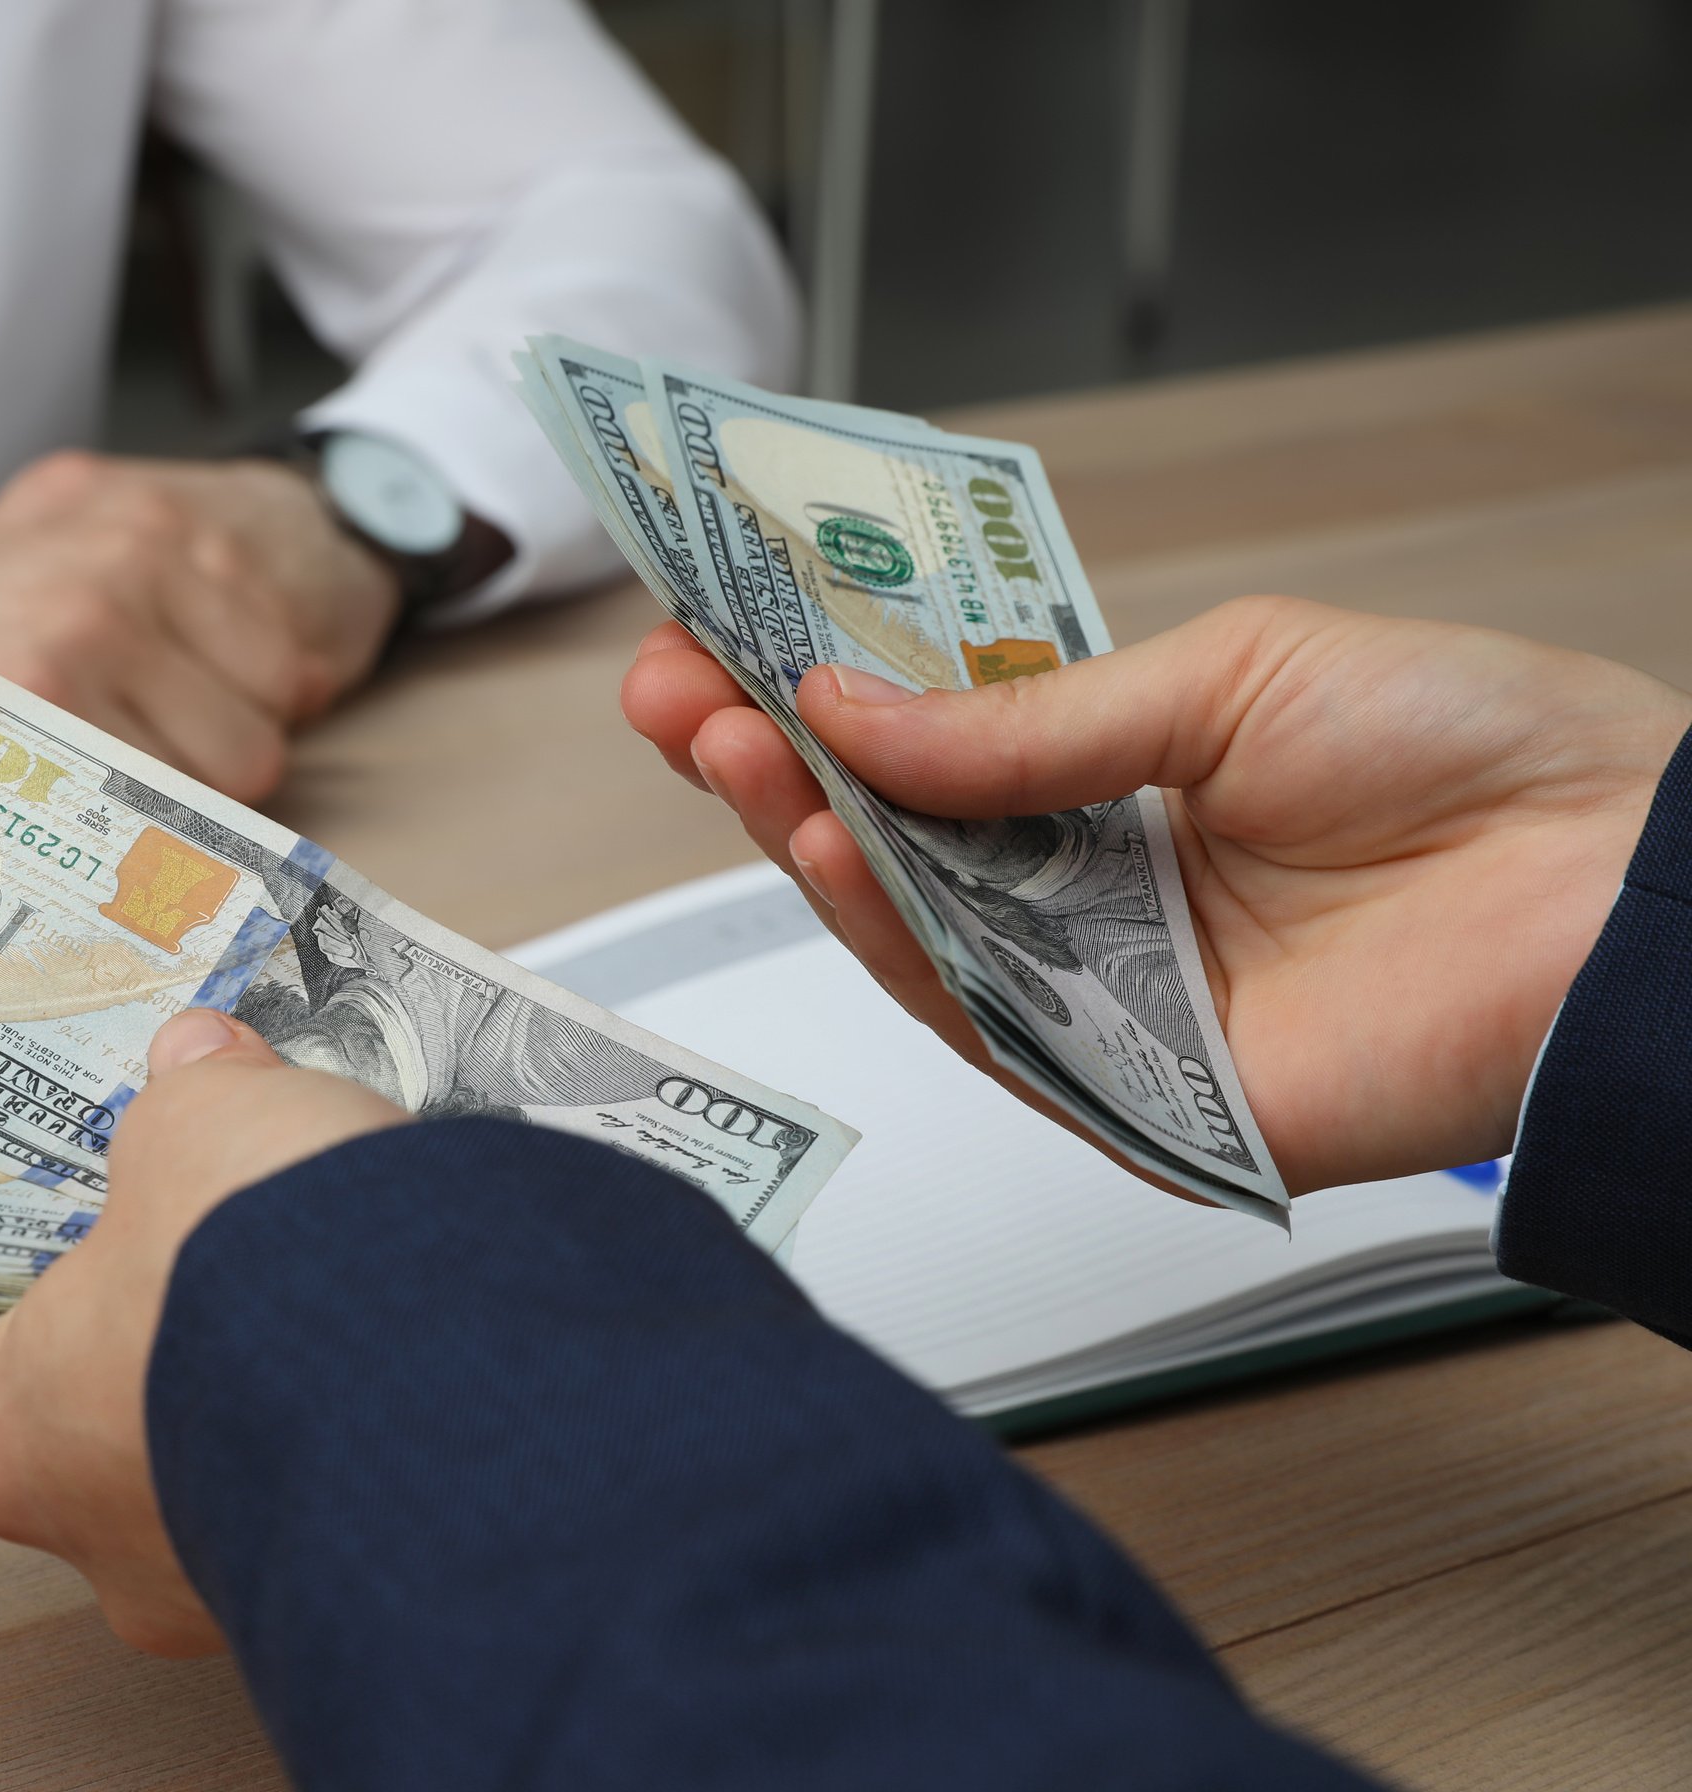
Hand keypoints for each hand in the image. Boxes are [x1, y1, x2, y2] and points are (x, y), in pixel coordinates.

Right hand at [0, 452, 396, 807]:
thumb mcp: (52, 571)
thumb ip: (168, 615)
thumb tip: (305, 685)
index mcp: (145, 528)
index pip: (287, 672)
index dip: (232, 728)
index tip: (162, 744)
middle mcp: (128, 575)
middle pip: (258, 743)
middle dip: (200, 785)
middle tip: (91, 782)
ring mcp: (85, 646)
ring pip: (211, 799)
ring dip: (157, 829)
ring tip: (56, 803)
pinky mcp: (37, 721)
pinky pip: (143, 831)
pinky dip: (118, 863)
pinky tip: (42, 834)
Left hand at [0, 1007, 405, 1654]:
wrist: (443, 1385)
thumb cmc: (257, 1282)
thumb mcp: (198, 1125)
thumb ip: (186, 1096)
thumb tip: (204, 1063)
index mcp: (7, 1436)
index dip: (51, 1237)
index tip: (98, 1185)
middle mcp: (100, 1541)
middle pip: (116, 1385)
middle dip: (176, 1299)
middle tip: (225, 1210)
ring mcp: (221, 1581)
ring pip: (231, 1440)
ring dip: (269, 1358)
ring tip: (330, 1254)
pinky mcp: (339, 1584)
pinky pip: (331, 1473)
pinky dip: (353, 1405)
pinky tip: (391, 1321)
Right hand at [621, 596, 1691, 1193]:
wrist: (1615, 891)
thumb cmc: (1476, 759)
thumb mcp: (1225, 677)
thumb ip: (1025, 720)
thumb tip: (850, 705)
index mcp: (1121, 780)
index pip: (925, 741)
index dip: (815, 689)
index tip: (719, 630)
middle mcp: (1096, 893)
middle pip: (891, 839)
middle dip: (770, 759)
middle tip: (676, 688)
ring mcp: (1105, 998)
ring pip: (910, 932)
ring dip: (804, 837)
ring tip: (729, 743)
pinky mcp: (1132, 1098)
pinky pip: (981, 1025)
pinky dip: (894, 942)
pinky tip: (830, 852)